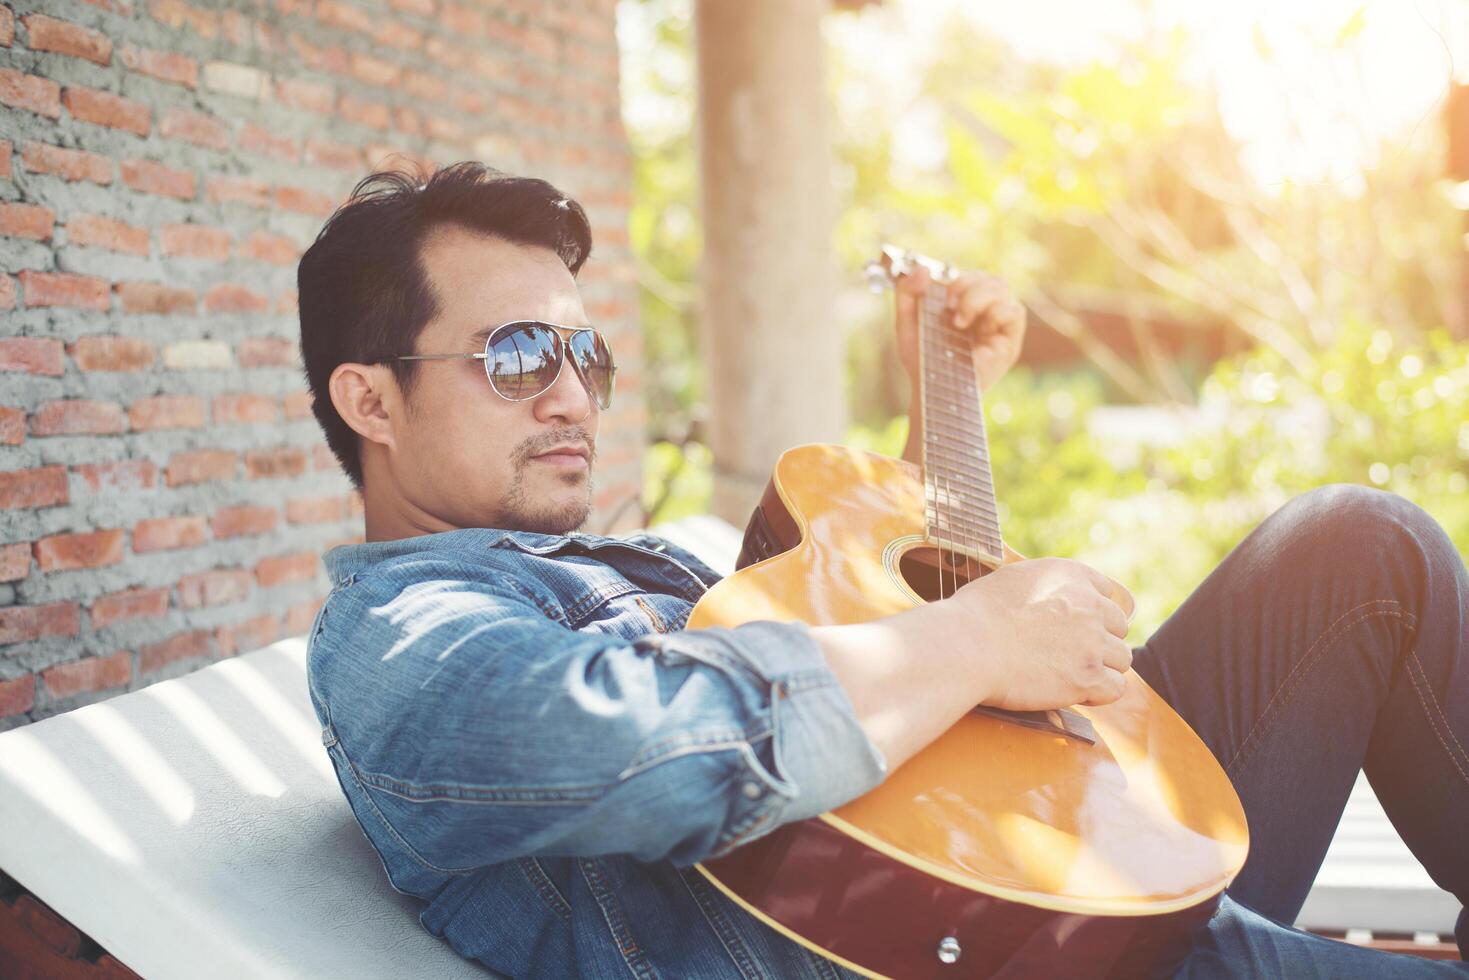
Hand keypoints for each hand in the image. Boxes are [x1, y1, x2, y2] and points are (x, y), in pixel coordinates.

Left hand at [894, 264, 1027, 392]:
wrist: (930, 389)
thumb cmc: (922, 360)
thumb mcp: (907, 323)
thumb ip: (907, 293)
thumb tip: (921, 269)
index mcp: (967, 305)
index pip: (976, 277)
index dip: (961, 279)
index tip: (945, 298)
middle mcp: (987, 313)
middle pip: (991, 279)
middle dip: (968, 286)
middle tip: (951, 308)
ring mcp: (1000, 326)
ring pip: (1003, 288)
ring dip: (978, 298)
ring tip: (960, 323)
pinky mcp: (1010, 342)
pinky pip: (1014, 311)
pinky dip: (996, 312)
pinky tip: (979, 330)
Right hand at [944, 557, 1134, 709]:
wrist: (965, 645)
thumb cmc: (975, 615)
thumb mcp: (1013, 578)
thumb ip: (1044, 585)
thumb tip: (1051, 599)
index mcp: (1070, 574)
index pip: (1106, 592)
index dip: (1093, 614)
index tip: (1076, 628)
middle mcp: (1088, 604)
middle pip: (1118, 627)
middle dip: (1099, 641)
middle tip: (1069, 655)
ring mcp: (1092, 641)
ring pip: (1121, 659)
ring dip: (1100, 668)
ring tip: (1069, 675)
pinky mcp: (1088, 676)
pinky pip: (1116, 688)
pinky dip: (1099, 694)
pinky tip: (1075, 692)